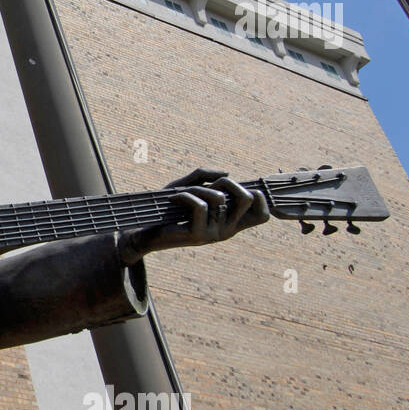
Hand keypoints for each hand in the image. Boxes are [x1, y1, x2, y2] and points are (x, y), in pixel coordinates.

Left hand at [118, 168, 269, 264]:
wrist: (145, 231)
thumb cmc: (168, 209)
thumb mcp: (187, 187)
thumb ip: (205, 177)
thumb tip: (227, 174)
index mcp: (231, 223)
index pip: (263, 216)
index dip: (260, 197)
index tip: (239, 188)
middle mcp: (227, 232)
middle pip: (246, 199)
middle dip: (227, 183)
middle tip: (207, 184)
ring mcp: (214, 235)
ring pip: (218, 198)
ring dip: (197, 188)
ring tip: (180, 193)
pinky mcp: (198, 236)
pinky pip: (200, 206)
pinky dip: (186, 196)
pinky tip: (174, 198)